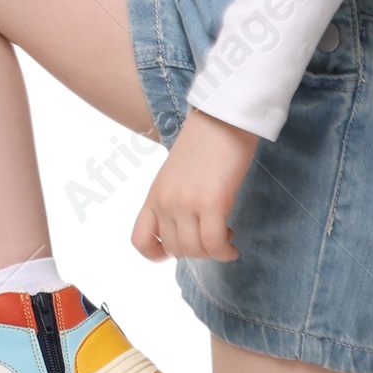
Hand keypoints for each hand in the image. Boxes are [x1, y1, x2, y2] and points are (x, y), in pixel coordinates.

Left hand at [131, 107, 258, 261]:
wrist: (223, 118)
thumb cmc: (206, 143)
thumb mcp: (176, 175)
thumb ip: (174, 200)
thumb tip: (186, 229)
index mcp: (154, 195)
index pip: (140, 240)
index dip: (158, 254)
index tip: (179, 249)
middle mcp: (165, 202)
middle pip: (175, 250)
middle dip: (197, 251)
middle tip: (214, 236)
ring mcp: (186, 203)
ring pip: (194, 251)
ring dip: (213, 252)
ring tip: (226, 236)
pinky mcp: (211, 202)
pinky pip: (215, 244)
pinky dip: (225, 251)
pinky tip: (232, 246)